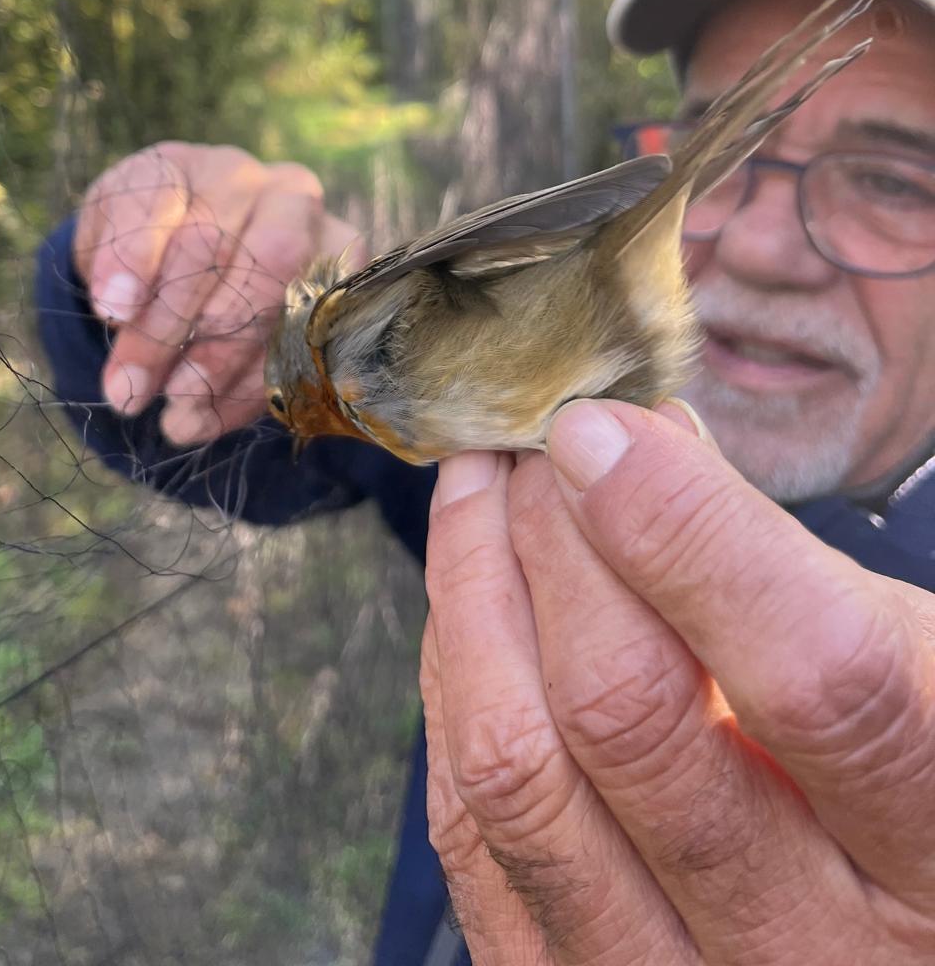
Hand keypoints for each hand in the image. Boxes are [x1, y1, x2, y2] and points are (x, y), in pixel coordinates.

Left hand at [73, 142, 364, 444]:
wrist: (205, 270)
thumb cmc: (146, 256)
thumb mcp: (105, 250)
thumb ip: (110, 268)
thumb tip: (123, 312)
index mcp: (185, 167)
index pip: (159, 196)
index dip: (135, 253)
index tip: (110, 311)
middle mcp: (261, 183)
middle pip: (215, 242)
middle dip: (170, 327)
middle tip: (128, 390)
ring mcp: (316, 225)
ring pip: (280, 281)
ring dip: (222, 357)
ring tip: (176, 411)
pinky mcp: (347, 275)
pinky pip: (310, 329)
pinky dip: (255, 384)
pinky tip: (208, 417)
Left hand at [421, 400, 934, 964]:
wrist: (864, 950)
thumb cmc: (903, 776)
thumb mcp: (912, 671)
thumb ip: (779, 568)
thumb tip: (628, 442)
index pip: (817, 681)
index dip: (692, 536)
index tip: (606, 429)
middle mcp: (810, 950)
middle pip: (627, 718)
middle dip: (556, 540)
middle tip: (538, 446)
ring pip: (518, 774)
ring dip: (474, 593)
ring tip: (481, 489)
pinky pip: (469, 830)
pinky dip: (454, 685)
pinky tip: (471, 600)